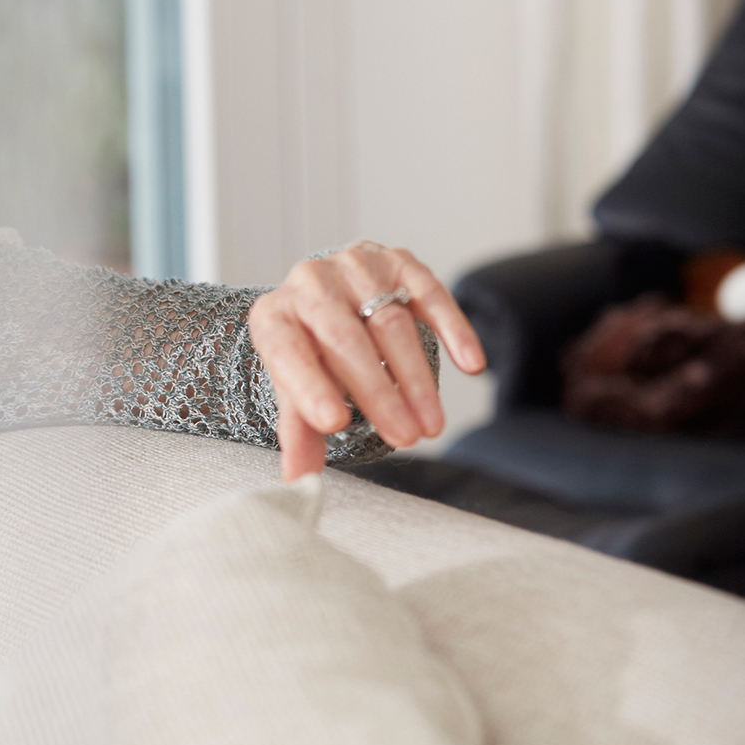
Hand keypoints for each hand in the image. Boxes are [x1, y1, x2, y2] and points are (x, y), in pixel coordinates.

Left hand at [247, 241, 485, 481]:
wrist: (324, 297)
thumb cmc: (308, 351)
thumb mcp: (295, 387)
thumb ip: (299, 431)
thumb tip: (297, 483)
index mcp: (273, 317)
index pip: (286, 351)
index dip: (308, 387)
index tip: (334, 425)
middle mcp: (308, 283)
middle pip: (344, 339)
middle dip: (377, 392)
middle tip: (404, 438)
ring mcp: (353, 267)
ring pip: (388, 322)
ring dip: (415, 377)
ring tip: (431, 424)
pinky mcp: (396, 261)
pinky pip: (428, 291)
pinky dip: (452, 328)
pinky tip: (471, 365)